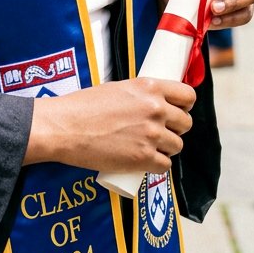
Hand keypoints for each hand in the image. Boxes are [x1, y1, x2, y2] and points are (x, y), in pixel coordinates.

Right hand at [24, 76, 194, 174]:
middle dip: (175, 128)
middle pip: (185, 123)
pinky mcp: (144, 158)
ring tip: (148, 147)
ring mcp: (152, 134)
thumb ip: (140, 96)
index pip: (188, 95)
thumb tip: (152, 104)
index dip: (185, 105)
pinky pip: (165, 165)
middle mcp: (155, 109)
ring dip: (166, 148)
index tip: (179, 110)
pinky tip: (144, 161)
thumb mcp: (117, 88)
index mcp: (149, 87)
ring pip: (177, 145)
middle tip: (160, 132)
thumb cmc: (84, 106)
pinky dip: (156, 165)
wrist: (66, 127)